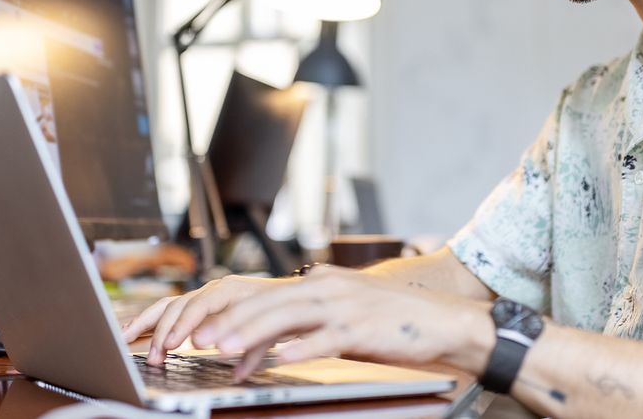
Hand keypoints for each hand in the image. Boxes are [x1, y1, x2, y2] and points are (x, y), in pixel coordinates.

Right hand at [120, 274, 295, 363]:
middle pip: (179, 306)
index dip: (185, 324)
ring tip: (126, 341)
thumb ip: (253, 353)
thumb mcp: (271, 332)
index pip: (201, 304)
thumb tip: (236, 374)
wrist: (286, 296)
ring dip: (147, 325)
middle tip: (156, 356)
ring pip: (168, 306)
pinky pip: (167, 309)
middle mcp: (212, 289)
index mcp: (230, 290)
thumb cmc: (278, 311)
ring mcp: (202, 295)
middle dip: (163, 331)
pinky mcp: (195, 304)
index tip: (172, 343)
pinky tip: (131, 331)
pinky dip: (148, 320)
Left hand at [177, 265, 494, 380]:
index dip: (232, 312)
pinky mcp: (362, 329)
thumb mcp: (346, 311)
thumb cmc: (394, 321)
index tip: (202, 329)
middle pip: (269, 303)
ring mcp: (345, 307)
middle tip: (198, 340)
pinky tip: (279, 359)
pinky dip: (299, 348)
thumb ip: (311, 320)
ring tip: (224, 348)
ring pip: (288, 317)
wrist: (443, 320)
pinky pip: (324, 338)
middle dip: (229, 322)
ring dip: (252, 333)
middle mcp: (329, 288)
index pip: (267, 295)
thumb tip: (274, 343)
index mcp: (322, 283)